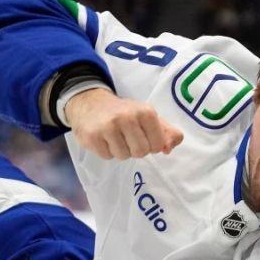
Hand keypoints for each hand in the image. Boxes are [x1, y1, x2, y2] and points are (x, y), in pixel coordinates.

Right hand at [64, 88, 183, 159]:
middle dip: (135, 149)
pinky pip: (107, 156)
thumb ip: (167, 132)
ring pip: (123, 156)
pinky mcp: (93, 137)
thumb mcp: (148, 116)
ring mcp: (108, 127)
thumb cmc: (124, 113)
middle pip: (141, 152)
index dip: (151, 145)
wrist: (90, 103)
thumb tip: (169, 148)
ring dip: (120, 150)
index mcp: (145, 111)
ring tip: (114, 137)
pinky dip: (106, 151)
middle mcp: (127, 117)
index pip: (157, 145)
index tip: (142, 136)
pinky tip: (103, 138)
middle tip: (127, 137)